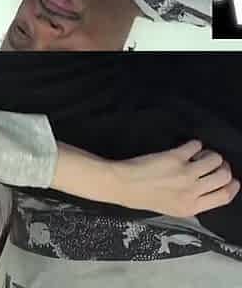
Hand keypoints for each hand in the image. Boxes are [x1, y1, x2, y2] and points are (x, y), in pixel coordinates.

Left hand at [114, 140, 240, 216]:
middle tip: (214, 162)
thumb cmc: (142, 197)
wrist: (122, 185)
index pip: (225, 196)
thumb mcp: (172, 209)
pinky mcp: (174, 157)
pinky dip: (195, 144)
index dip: (232, 186)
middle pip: (224, 176)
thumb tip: (209, 188)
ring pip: (214, 159)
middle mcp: (191, 191)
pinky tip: (189, 146)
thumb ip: (193, 202)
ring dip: (210, 154)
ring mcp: (185, 174)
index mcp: (192, 208)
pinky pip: (195, 146)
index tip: (232, 179)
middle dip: (223, 167)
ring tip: (200, 154)